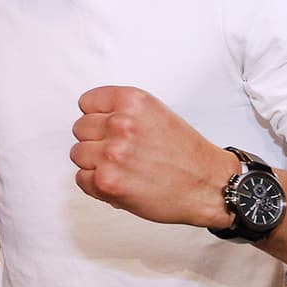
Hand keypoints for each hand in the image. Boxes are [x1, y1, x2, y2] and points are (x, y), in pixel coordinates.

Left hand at [69, 86, 236, 227]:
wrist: (209, 186)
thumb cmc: (185, 152)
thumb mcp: (155, 113)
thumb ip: (121, 110)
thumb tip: (89, 118)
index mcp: (131, 101)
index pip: (86, 103)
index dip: (98, 118)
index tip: (110, 128)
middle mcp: (120, 123)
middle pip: (80, 129)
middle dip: (96, 141)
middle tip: (122, 152)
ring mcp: (111, 153)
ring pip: (77, 154)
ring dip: (95, 163)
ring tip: (123, 168)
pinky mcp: (106, 181)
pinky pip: (81, 179)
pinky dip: (96, 184)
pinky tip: (121, 182)